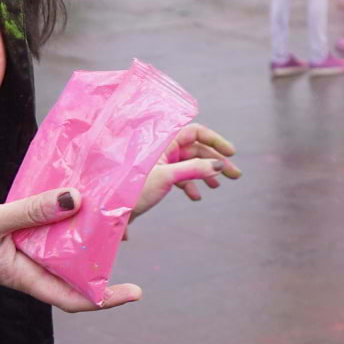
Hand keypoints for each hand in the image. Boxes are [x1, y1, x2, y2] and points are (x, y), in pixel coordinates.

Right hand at [0, 189, 140, 312]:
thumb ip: (32, 211)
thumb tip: (76, 199)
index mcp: (21, 277)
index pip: (70, 298)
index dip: (104, 299)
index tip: (135, 292)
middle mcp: (27, 268)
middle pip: (73, 273)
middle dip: (102, 263)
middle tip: (129, 234)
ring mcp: (24, 251)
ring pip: (64, 249)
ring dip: (86, 236)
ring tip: (113, 214)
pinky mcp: (18, 233)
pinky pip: (49, 229)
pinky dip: (66, 217)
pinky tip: (79, 198)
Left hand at [127, 123, 242, 234]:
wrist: (108, 211)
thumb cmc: (133, 190)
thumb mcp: (167, 177)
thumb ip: (195, 169)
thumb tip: (219, 164)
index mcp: (164, 141)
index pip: (196, 132)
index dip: (216, 140)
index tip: (231, 153)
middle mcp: (164, 149)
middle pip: (198, 150)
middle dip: (216, 162)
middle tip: (234, 176)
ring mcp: (161, 164)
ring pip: (191, 164)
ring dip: (206, 174)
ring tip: (217, 187)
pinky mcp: (157, 178)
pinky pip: (181, 177)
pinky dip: (191, 185)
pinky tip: (196, 196)